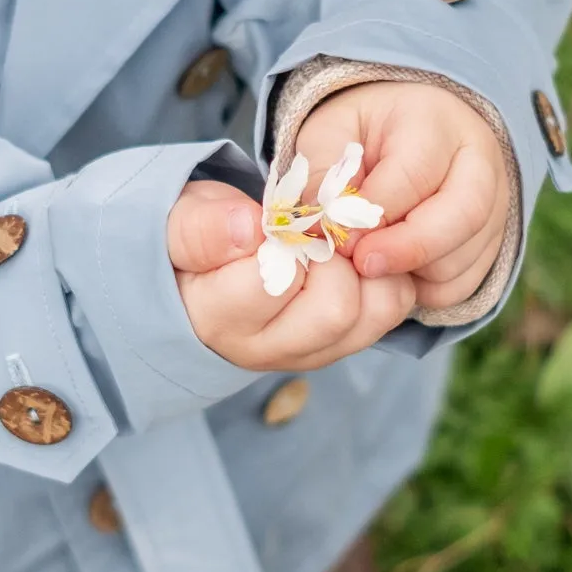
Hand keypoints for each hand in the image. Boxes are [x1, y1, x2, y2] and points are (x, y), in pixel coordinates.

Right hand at [166, 177, 417, 371]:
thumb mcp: (182, 221)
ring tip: (333, 243)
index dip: (287, 238)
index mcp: (218, 321)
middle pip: (335, 312)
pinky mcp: (340, 344)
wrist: (200, 273)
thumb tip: (249, 228)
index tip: (275, 218)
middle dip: (334, 257)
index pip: (275, 282)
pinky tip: (351, 256)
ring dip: (366, 267)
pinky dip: (383, 273)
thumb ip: (202, 228)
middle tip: (312, 230)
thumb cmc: (196, 238)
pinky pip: (389, 310)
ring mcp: (309, 353)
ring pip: (373, 314)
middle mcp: (267, 350)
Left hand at [294, 81, 509, 312]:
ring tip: (369, 259)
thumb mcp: (329, 134)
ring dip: (410, 272)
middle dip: (407, 249)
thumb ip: (324, 174)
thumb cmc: (361, 136)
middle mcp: (480, 161)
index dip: (374, 214)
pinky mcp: (492, 244)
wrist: (403, 138)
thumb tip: (326, 226)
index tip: (339, 237)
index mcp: (436, 122)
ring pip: (462, 258)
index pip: (415, 174)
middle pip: (464, 215)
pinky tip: (394, 269)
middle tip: (362, 264)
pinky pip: (463, 284)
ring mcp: (495, 205)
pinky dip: (423, 290)